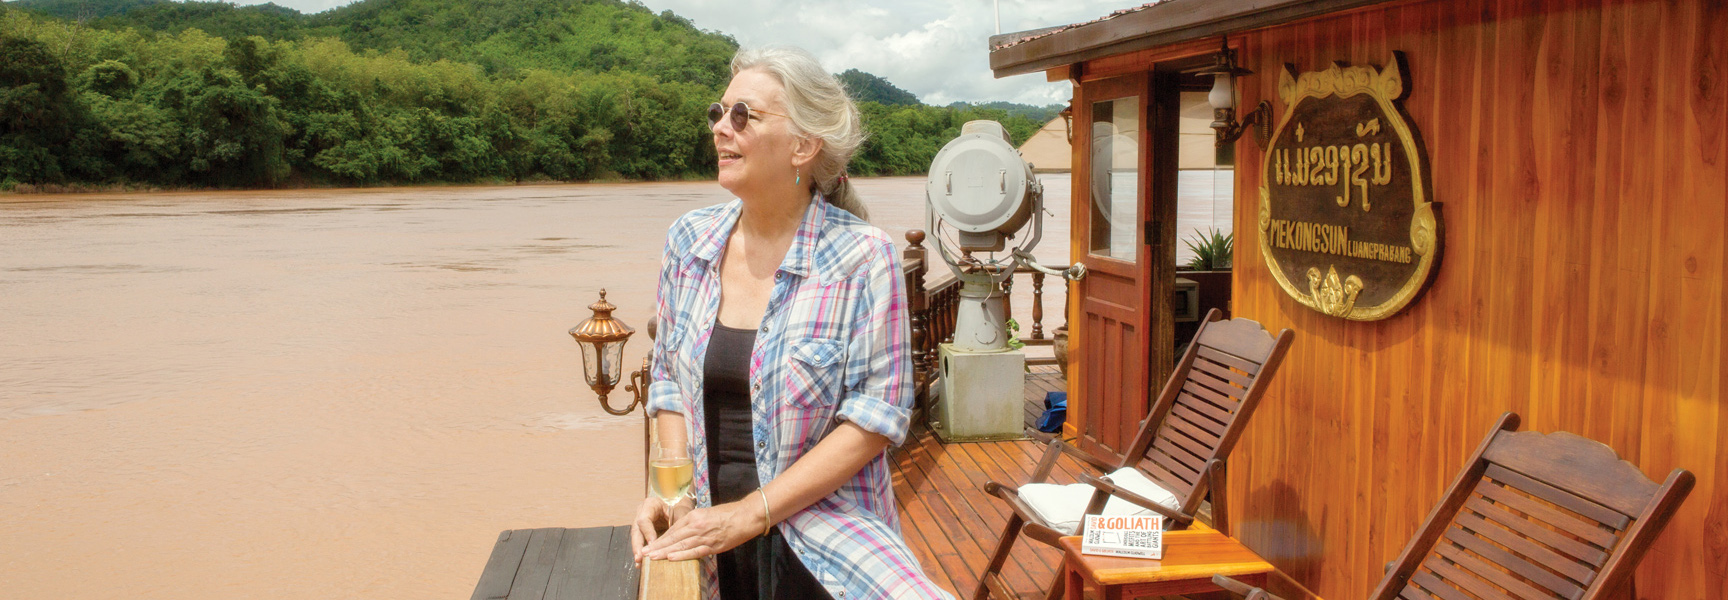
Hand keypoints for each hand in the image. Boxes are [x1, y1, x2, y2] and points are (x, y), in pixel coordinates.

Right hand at [630, 496, 693, 562]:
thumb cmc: (680, 508)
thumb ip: (676, 526)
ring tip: (639, 564)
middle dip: (637, 545)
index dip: (648, 533)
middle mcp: (641, 513)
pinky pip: (640, 542)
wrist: (678, 506)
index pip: (644, 520)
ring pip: (636, 538)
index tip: (653, 544)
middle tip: (639, 558)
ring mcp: (640, 522)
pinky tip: (640, 564)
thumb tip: (675, 542)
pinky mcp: (642, 532)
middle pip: (636, 530)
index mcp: (650, 505)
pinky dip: (641, 553)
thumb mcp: (680, 514)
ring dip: (637, 551)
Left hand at [639, 495, 766, 561]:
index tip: (650, 544)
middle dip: (657, 546)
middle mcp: (696, 525)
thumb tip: (683, 532)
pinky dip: (682, 555)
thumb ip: (694, 522)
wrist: (745, 516)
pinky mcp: (712, 545)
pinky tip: (671, 558)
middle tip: (644, 553)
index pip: (673, 529)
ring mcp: (703, 536)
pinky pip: (694, 552)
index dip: (660, 538)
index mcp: (693, 516)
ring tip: (652, 557)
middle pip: (672, 537)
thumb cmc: (728, 514)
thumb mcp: (706, 513)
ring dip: (664, 552)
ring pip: (680, 545)